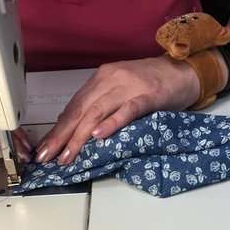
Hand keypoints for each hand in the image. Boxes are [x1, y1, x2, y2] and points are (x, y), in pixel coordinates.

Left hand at [34, 55, 199, 164]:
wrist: (185, 71)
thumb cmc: (153, 84)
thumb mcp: (120, 90)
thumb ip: (100, 105)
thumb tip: (76, 128)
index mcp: (101, 78)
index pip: (73, 106)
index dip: (57, 129)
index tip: (44, 150)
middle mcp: (111, 79)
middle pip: (80, 110)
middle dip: (61, 136)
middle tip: (47, 157)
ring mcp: (129, 87)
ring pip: (97, 112)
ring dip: (79, 136)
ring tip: (68, 155)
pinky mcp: (148, 96)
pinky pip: (126, 110)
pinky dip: (111, 123)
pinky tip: (98, 136)